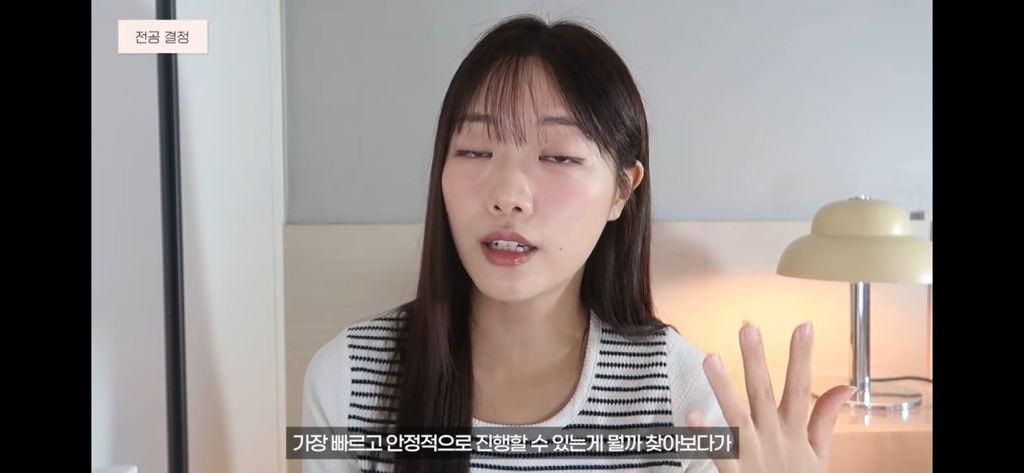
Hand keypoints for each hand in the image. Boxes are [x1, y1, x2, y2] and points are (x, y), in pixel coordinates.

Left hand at [688, 322, 854, 472]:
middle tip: (748, 327)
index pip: (800, 386)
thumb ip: (825, 417)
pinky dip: (706, 435)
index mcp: (793, 430)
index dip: (803, 356)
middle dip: (757, 360)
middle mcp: (772, 437)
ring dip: (724, 387)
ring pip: (736, 415)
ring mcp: (751, 454)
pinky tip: (691, 414)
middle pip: (763, 393)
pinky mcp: (734, 471)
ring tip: (711, 358)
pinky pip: (718, 451)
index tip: (805, 325)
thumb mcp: (818, 453)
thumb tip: (845, 385)